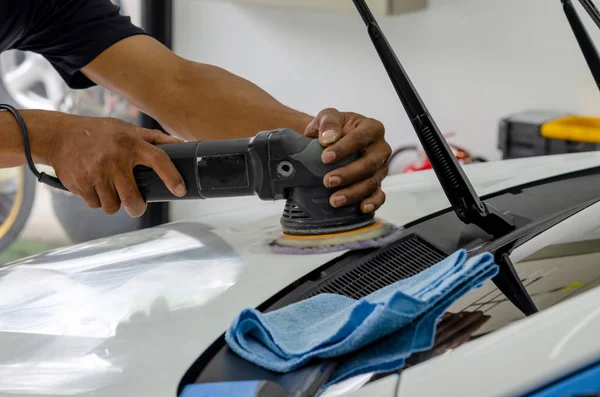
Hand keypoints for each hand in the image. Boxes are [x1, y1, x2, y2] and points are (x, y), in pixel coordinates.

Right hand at [47, 115, 185, 216]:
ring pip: (113, 206)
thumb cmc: (99, 133)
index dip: (172, 176)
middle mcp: (115, 159)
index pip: (158, 159)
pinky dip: (97, 200)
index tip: (180, 190)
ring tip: (110, 190)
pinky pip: (96, 204)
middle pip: (132, 199)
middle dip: (136, 208)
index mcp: (130, 144)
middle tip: (136, 206)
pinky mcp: (81, 184)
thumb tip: (182, 143)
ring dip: (114, 203)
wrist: (59, 135)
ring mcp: (97, 173)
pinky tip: (94, 186)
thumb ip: (154, 138)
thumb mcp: (127, 129)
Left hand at [304, 108, 390, 212]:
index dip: (344, 148)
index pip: (361, 138)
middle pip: (369, 164)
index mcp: (372, 128)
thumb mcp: (327, 117)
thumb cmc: (332, 129)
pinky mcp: (376, 184)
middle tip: (327, 181)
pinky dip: (373, 202)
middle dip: (348, 174)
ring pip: (372, 182)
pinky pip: (379, 195)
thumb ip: (328, 122)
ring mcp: (380, 168)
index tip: (325, 157)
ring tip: (334, 200)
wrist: (329, 142)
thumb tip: (328, 138)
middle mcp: (380, 148)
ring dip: (353, 192)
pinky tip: (362, 208)